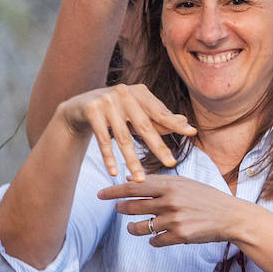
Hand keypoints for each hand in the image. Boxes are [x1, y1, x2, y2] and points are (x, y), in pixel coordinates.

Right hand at [60, 83, 196, 181]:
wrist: (80, 106)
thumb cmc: (117, 110)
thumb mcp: (137, 112)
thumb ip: (159, 118)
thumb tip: (185, 122)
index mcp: (140, 92)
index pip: (160, 112)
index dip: (175, 123)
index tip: (192, 133)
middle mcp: (124, 93)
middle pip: (144, 126)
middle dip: (158, 147)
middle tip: (171, 164)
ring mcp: (107, 100)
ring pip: (123, 137)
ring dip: (132, 160)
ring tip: (141, 179)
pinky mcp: (92, 110)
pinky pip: (103, 140)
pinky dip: (109, 157)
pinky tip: (114, 172)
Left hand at [99, 175, 247, 246]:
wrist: (230, 216)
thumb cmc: (206, 197)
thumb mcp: (184, 183)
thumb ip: (159, 182)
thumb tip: (129, 179)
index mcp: (170, 185)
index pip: (134, 186)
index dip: (114, 191)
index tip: (101, 194)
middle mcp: (170, 201)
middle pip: (133, 206)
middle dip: (122, 208)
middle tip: (118, 209)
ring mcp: (174, 219)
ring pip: (140, 227)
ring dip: (134, 228)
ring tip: (134, 227)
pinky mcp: (179, 236)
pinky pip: (155, 240)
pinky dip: (154, 240)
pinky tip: (158, 237)